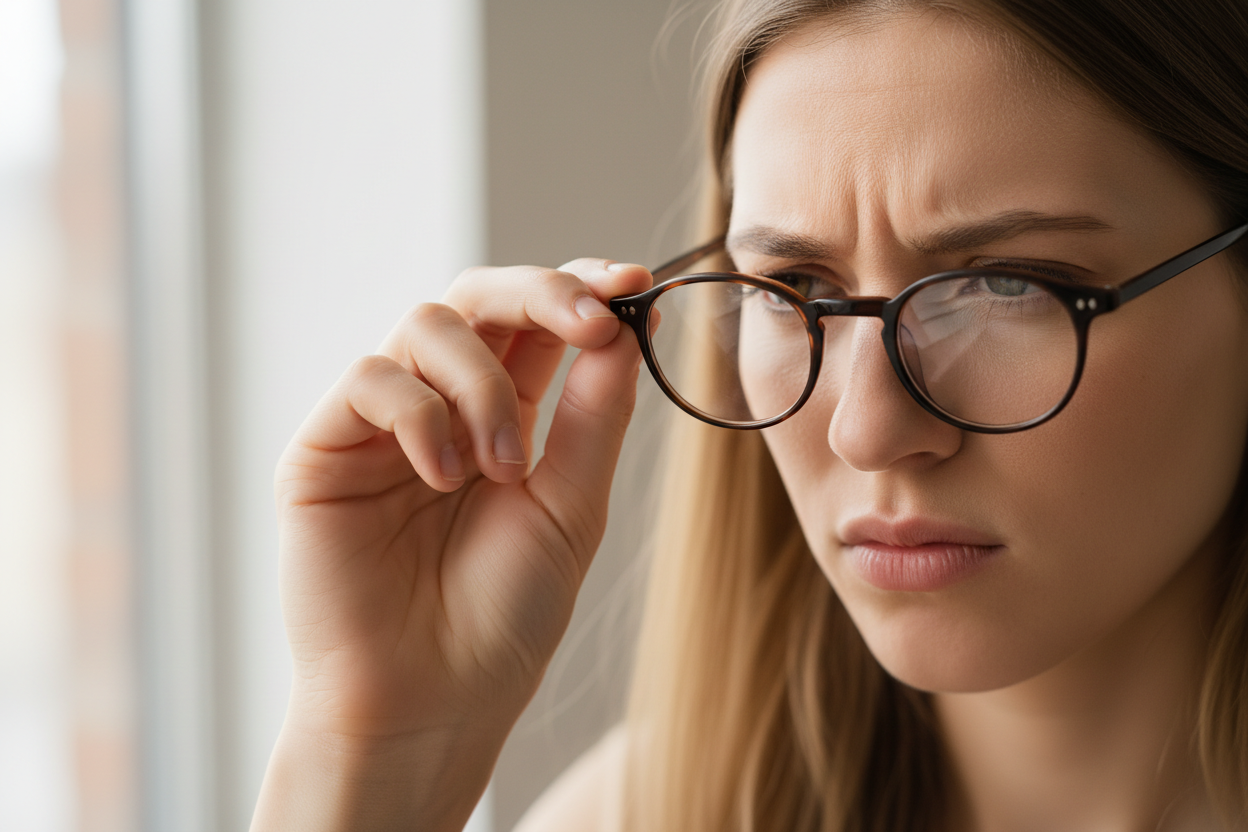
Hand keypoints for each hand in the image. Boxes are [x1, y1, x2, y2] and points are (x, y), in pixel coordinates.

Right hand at [260, 258, 649, 829]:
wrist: (430, 702)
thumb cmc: (501, 619)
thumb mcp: (571, 507)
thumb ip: (593, 414)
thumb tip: (625, 322)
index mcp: (502, 417)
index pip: (533, 322)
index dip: (578, 288)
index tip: (631, 283)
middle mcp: (439, 406)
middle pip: (478, 296)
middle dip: (540, 293)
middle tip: (588, 322)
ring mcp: (379, 424)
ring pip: (427, 324)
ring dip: (485, 384)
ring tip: (503, 467)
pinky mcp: (323, 447)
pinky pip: (372, 379)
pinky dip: (423, 416)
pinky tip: (444, 478)